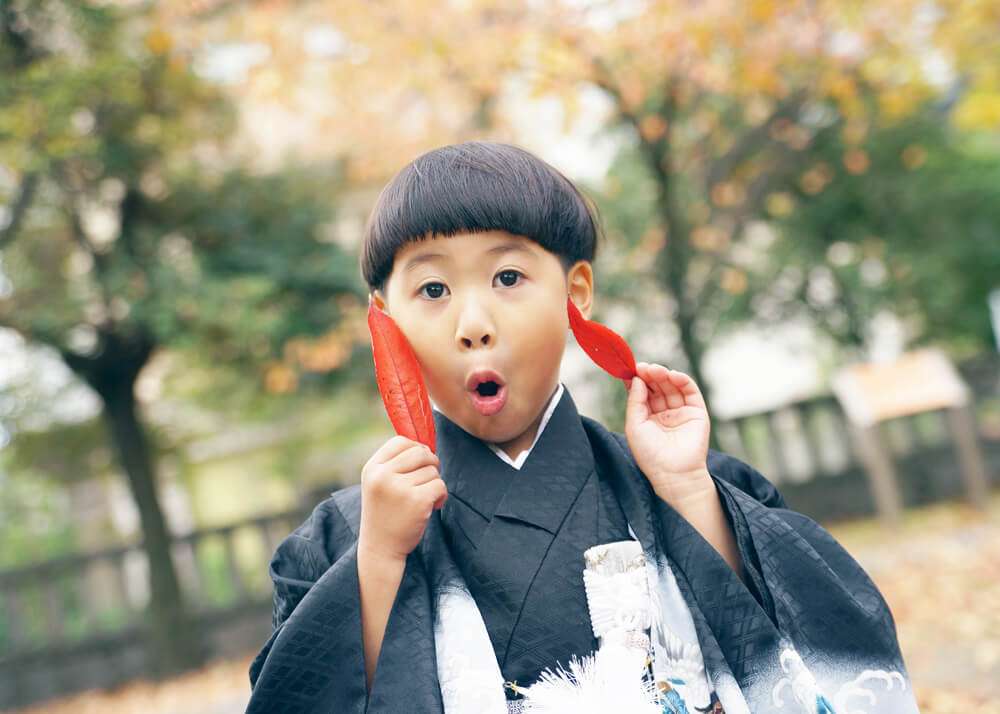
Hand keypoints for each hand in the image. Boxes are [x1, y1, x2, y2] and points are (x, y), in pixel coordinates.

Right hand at [358, 435, 447, 562]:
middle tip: (427, 481)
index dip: (415, 450)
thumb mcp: (378, 483)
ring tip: (423, 499)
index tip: (417, 466)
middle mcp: (382, 475)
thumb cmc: (384, 513)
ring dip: (434, 484)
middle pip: (420, 453)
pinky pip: (440, 486)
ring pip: (432, 470)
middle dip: (430, 464)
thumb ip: (395, 463)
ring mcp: (399, 488)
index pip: (400, 441)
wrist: (380, 549)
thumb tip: (425, 444)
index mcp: (372, 468)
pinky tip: (431, 507)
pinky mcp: (417, 501)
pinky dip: (441, 496)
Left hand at [624, 362, 712, 503]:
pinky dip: (682, 380)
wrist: (673, 473)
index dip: (637, 379)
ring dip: (664, 375)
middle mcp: (664, 412)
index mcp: (647, 417)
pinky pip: (690, 391)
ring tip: (655, 370)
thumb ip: (635, 401)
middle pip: (657, 386)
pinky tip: (672, 375)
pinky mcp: (697, 412)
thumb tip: (635, 378)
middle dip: (650, 375)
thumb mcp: (634, 425)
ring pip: (672, 386)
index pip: (643, 392)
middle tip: (642, 367)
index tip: (630, 369)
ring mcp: (680, 411)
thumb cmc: (650, 454)